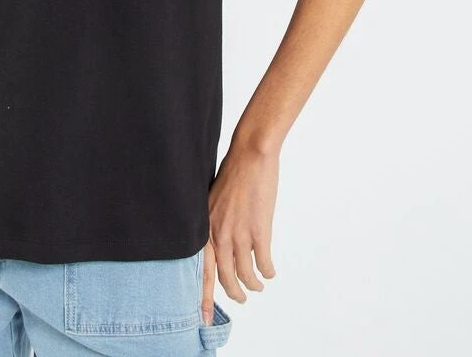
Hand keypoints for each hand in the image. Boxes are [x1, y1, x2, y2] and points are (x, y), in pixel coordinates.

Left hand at [202, 142, 278, 309]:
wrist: (250, 156)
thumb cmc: (232, 174)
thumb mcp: (211, 201)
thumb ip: (211, 224)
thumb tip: (216, 244)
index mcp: (204, 227)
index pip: (200, 271)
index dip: (203, 296)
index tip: (204, 316)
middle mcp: (218, 235)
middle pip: (224, 279)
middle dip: (234, 294)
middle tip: (241, 299)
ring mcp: (239, 234)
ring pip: (245, 275)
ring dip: (254, 285)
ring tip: (258, 286)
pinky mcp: (259, 231)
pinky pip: (264, 264)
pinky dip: (268, 272)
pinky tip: (270, 272)